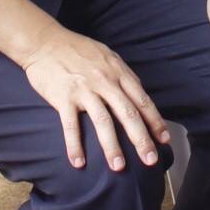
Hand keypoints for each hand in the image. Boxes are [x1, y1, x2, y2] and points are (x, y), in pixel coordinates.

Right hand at [22, 27, 168, 171]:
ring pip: (102, 122)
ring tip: (118, 167)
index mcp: (118, 72)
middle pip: (128, 113)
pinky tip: (78, 162)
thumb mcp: (107, 56)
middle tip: (150, 161)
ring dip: (112, 147)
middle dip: (141, 139)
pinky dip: (74, 145)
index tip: (164, 140)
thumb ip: (122, 75)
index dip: (155, 121)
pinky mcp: (63, 97)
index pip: (142, 100)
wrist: (45, 42)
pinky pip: (70, 125)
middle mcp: (105, 81)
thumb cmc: (77, 49)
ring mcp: (84, 89)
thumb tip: (138, 94)